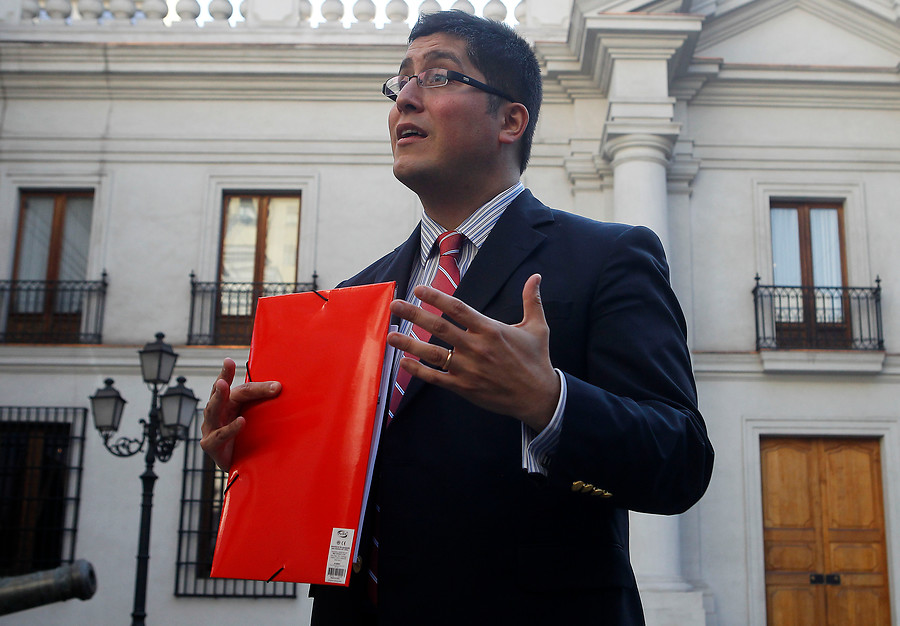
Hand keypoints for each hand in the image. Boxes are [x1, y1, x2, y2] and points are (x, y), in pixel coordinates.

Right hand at [200, 358, 280, 470]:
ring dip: (219, 397)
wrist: (243, 469)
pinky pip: (220, 435)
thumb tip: (281, 387)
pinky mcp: (210, 445)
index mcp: (227, 404)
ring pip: (214, 410)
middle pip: (222, 393)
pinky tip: (241, 421)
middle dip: (224, 377)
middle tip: (226, 364)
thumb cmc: (248, 439)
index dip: (230, 373)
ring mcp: (210, 428)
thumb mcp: (257, 420)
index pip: (232, 387)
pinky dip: (231, 428)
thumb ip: (262, 405)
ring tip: (223, 385)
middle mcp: (216, 413)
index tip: (230, 360)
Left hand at [387, 273, 559, 431]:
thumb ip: (532, 300)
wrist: (538, 397)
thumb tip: (536, 276)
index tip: (418, 289)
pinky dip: (418, 371)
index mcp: (490, 329)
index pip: (457, 308)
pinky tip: (404, 362)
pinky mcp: (464, 387)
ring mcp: (468, 369)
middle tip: (395, 305)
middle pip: (439, 327)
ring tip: (390, 335)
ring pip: (432, 354)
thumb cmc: (536, 360)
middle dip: (414, 315)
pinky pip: (436, 378)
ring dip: (409, 344)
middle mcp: (476, 347)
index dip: (436, 298)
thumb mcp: (538, 327)